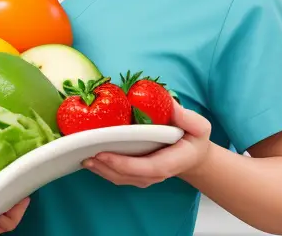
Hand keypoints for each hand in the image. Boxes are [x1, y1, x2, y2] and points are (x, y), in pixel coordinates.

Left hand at [82, 99, 212, 187]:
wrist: (193, 155)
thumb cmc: (194, 139)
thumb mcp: (199, 126)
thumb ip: (186, 117)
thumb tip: (169, 102)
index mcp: (170, 162)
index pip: (147, 168)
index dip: (124, 163)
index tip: (104, 154)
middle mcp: (156, 173)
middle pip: (128, 175)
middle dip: (105, 167)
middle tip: (85, 154)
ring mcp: (146, 177)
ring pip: (120, 178)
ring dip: (101, 170)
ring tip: (82, 156)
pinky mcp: (137, 174)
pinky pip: (118, 175)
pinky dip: (103, 169)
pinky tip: (89, 158)